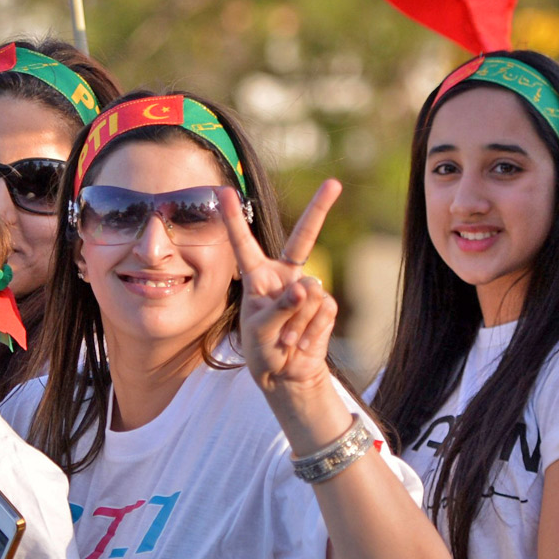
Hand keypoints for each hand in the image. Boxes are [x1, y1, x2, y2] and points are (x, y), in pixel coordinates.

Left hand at [220, 181, 341, 405]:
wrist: (286, 375)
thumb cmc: (262, 350)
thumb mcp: (259, 331)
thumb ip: (278, 308)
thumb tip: (306, 289)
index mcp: (258, 276)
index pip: (244, 243)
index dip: (234, 218)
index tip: (223, 191)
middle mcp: (284, 276)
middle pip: (304, 237)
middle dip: (320, 209)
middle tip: (334, 183)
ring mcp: (307, 290)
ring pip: (309, 291)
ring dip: (296, 321)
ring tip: (286, 339)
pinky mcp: (326, 306)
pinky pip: (322, 309)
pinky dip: (310, 330)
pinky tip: (301, 343)